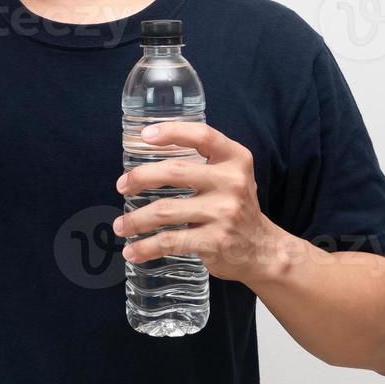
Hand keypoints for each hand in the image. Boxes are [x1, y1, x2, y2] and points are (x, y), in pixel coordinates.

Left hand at [113, 122, 283, 284]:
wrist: (263, 250)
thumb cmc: (236, 207)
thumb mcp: (231, 175)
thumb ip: (203, 161)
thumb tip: (150, 150)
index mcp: (235, 159)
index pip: (202, 135)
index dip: (171, 131)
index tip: (144, 136)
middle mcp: (232, 182)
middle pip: (174, 171)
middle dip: (139, 177)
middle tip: (121, 186)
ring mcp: (224, 212)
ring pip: (165, 210)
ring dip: (135, 219)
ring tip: (120, 226)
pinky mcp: (215, 240)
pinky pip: (171, 241)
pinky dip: (146, 247)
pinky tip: (133, 251)